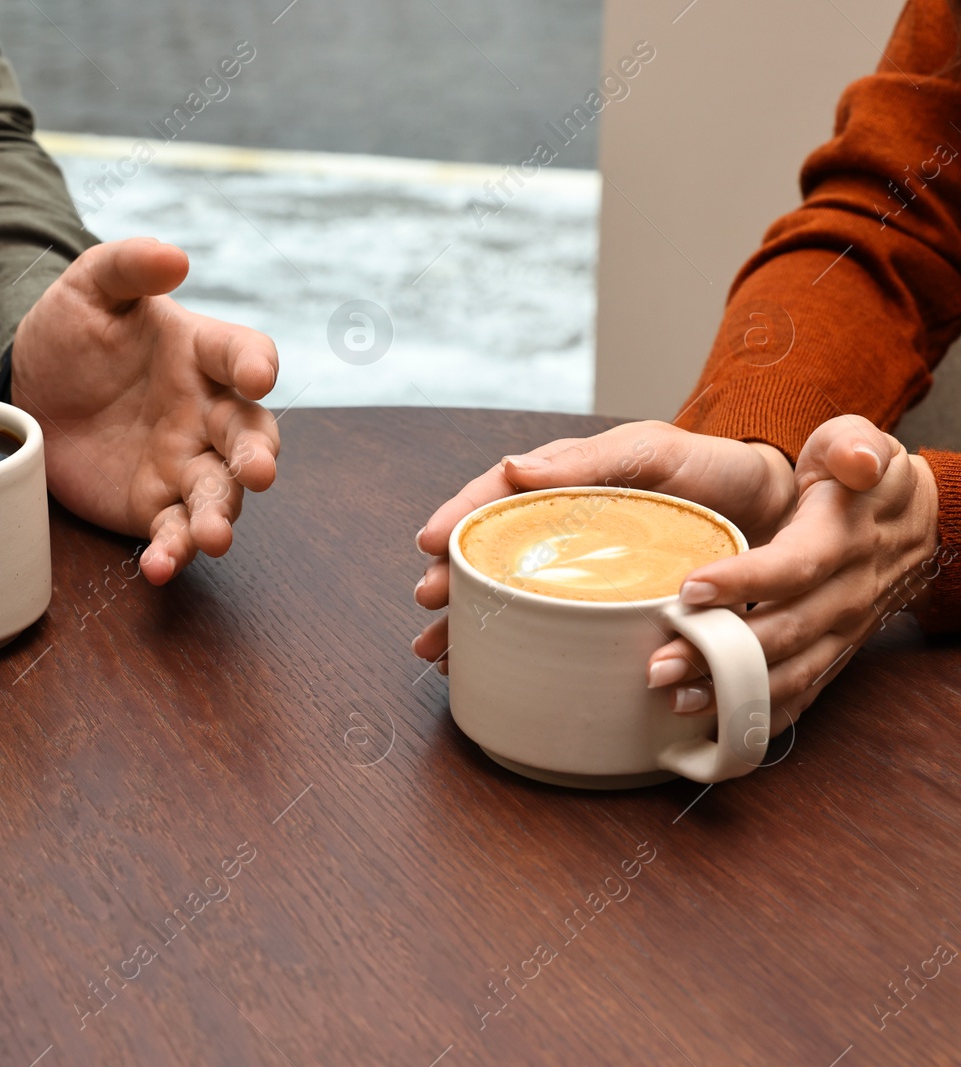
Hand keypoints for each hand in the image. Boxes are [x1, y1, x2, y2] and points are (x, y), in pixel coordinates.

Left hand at [11, 237, 279, 583]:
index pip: (241, 353)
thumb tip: (174, 255)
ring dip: (221, 514)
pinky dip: (173, 551)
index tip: (258, 375)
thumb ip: (128, 265)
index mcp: (199, 352)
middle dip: (257, 455)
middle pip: (248, 434)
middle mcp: (204, 411)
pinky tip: (158, 565)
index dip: (253, 364)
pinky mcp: (154, 504)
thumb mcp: (89, 286)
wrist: (26, 386)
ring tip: (212, 536)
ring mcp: (183, 462)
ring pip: (219, 492)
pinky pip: (174, 530)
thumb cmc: (71, 330)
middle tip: (258, 471)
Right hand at [411, 419, 796, 666]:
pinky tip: (488, 672)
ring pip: (511, 599)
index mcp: (565, 488)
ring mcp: (585, 575)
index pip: (495, 500)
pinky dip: (516, 651)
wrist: (775, 506)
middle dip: (450, 580)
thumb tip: (514, 468)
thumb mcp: (651, 450)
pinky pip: (555, 633)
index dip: (458, 518)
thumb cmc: (711, 469)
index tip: (428, 542)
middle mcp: (565, 533)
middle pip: (490, 556)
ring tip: (438, 651)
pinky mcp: (612, 613)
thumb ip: (590, 459)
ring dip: (469, 625)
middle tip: (428, 601)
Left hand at [644, 414, 938, 730]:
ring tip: (673, 698)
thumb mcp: (853, 442)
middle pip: (783, 632)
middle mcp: (846, 593)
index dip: (745, 581)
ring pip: (789, 672)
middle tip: (658, 665)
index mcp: (843, 538)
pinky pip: (801, 694)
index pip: (795, 567)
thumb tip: (858, 459)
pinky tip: (713, 728)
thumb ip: (852, 443)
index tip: (689, 588)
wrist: (907, 519)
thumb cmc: (856, 474)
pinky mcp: (833, 653)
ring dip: (732, 692)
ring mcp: (842, 630)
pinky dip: (759, 714)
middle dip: (720, 654)